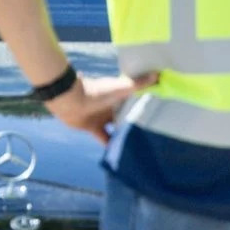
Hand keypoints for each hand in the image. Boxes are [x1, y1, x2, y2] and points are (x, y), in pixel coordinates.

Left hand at [44, 72, 158, 144]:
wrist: (70, 100)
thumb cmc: (97, 92)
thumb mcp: (121, 88)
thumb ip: (138, 83)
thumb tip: (158, 74)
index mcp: (118, 96)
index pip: (134, 102)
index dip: (144, 108)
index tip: (158, 116)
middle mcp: (110, 107)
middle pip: (125, 117)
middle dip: (135, 124)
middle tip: (151, 136)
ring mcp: (101, 118)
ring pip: (116, 129)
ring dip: (124, 136)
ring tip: (139, 147)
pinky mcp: (93, 128)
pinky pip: (104, 139)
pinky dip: (110, 146)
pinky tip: (121, 155)